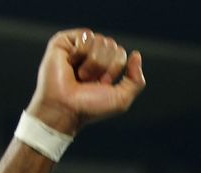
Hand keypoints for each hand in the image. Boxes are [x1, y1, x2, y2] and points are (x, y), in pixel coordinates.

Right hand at [26, 29, 145, 134]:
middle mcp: (91, 54)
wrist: (65, 108)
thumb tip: (136, 54)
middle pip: (111, 45)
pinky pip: (85, 35)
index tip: (101, 84)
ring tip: (79, 75)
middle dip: (103, 66)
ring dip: (92, 63)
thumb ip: (136, 81)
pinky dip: (80, 53)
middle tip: (88, 81)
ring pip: (99, 40)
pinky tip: (70, 63)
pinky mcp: (63, 41)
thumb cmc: (90, 107)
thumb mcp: (121, 99)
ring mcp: (77, 47)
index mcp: (105, 66)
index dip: (114, 69)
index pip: (120, 53)